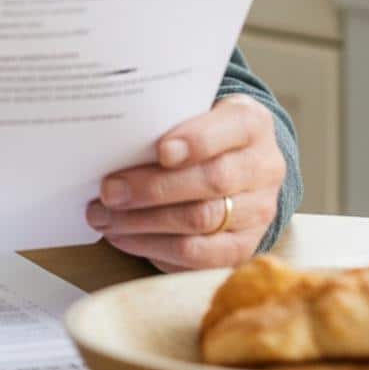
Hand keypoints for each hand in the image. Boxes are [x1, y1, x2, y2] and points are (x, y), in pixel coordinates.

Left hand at [86, 94, 286, 271]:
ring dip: (144, 222)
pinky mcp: (243, 247)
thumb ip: (166, 121)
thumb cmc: (199, 133)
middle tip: (109, 191)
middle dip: (153, 188)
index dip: (197, 141)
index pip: (231, 128)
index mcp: (251, 123)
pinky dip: (155, 247)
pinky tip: (123, 237)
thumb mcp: (192, 113)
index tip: (160, 150)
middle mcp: (264, 168)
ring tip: (104, 217)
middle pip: (212, 180)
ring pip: (202, 220)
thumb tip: (114, 141)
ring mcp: (259, 211)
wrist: (236, 164)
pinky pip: (200, 256)